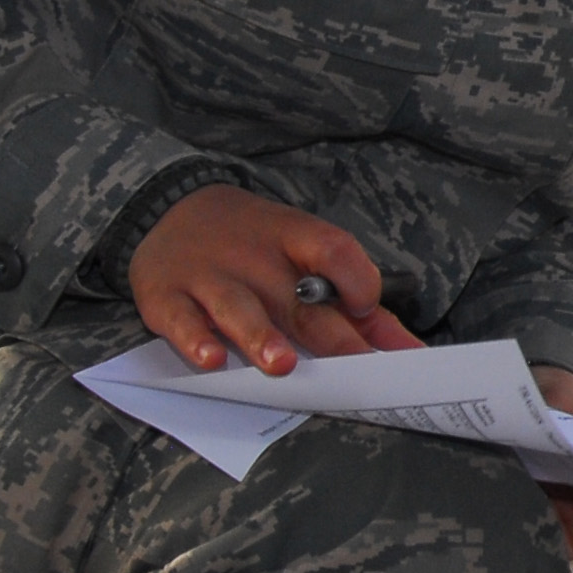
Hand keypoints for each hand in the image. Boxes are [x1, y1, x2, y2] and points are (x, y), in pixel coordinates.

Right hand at [128, 186, 421, 374]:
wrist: (170, 208)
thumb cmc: (252, 243)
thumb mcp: (301, 252)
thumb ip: (351, 297)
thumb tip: (407, 347)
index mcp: (293, 238)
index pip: (333, 249)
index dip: (355, 277)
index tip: (367, 307)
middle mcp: (252, 257)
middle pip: (297, 299)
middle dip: (328, 334)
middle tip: (354, 364)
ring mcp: (207, 276)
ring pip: (238, 308)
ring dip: (262, 337)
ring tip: (281, 364)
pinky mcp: (165, 297)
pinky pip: (181, 321)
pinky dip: (196, 340)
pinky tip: (211, 360)